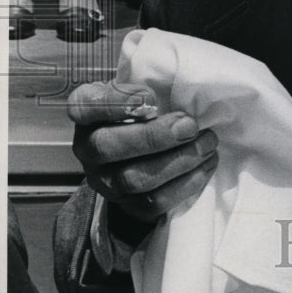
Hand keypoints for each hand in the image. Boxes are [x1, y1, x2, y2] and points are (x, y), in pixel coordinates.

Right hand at [69, 81, 217, 222]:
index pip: (84, 106)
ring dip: (178, 160)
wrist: (145, 151)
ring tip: (207, 143)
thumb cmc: (145, 112)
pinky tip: (207, 163)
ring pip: (133, 179)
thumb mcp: (141, 91)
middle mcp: (87, 149)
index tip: (149, 96)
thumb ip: (147, 86)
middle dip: (155, 136)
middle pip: (107, 148)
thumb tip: (164, 96)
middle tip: (191, 125)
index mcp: (87, 114)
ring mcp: (104, 182)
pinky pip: (154, 202)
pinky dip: (186, 183)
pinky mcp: (128, 206)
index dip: (113, 103)